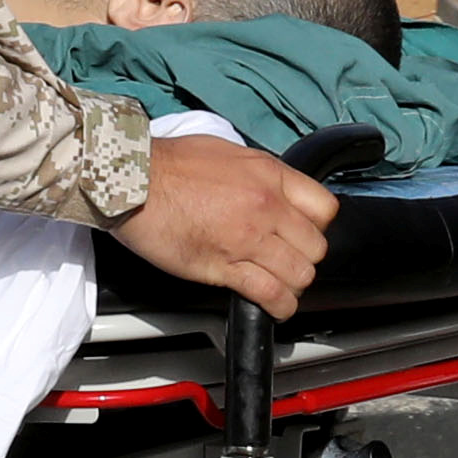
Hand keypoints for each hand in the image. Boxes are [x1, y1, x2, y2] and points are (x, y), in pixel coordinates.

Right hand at [121, 128, 334, 315]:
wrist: (133, 179)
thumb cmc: (167, 164)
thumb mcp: (226, 151)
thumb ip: (255, 174)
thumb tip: (265, 187)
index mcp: (269, 175)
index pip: (324, 208)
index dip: (316, 226)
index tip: (303, 233)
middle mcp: (266, 206)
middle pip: (315, 247)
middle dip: (303, 258)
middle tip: (287, 261)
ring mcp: (248, 238)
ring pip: (299, 274)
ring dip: (292, 284)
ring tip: (280, 285)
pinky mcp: (225, 267)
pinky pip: (269, 293)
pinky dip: (279, 305)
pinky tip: (275, 306)